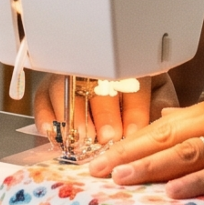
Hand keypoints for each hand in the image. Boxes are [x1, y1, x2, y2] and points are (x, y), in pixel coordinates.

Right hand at [29, 73, 178, 144]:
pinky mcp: (48, 88)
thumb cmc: (138, 96)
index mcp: (130, 65)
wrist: (111, 91)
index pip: (132, 83)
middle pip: (97, 83)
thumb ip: (160, 106)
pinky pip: (42, 99)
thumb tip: (161, 118)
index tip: (132, 133)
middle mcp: (97, 66)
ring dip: (75, 116)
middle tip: (107, 137)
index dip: (133, 110)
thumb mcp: (157, 96)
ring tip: (82, 139)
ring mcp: (69, 75)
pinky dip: (48, 118)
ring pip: (67, 88)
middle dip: (104, 113)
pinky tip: (56, 135)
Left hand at [86, 92, 203, 198]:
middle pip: (162, 138)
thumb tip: (166, 130)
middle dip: (124, 155)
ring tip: (119, 179)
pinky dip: (197, 181)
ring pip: (186, 153)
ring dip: (150, 166)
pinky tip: (175, 191)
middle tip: (90, 172)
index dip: (124, 143)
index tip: (94, 160)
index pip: (157, 128)